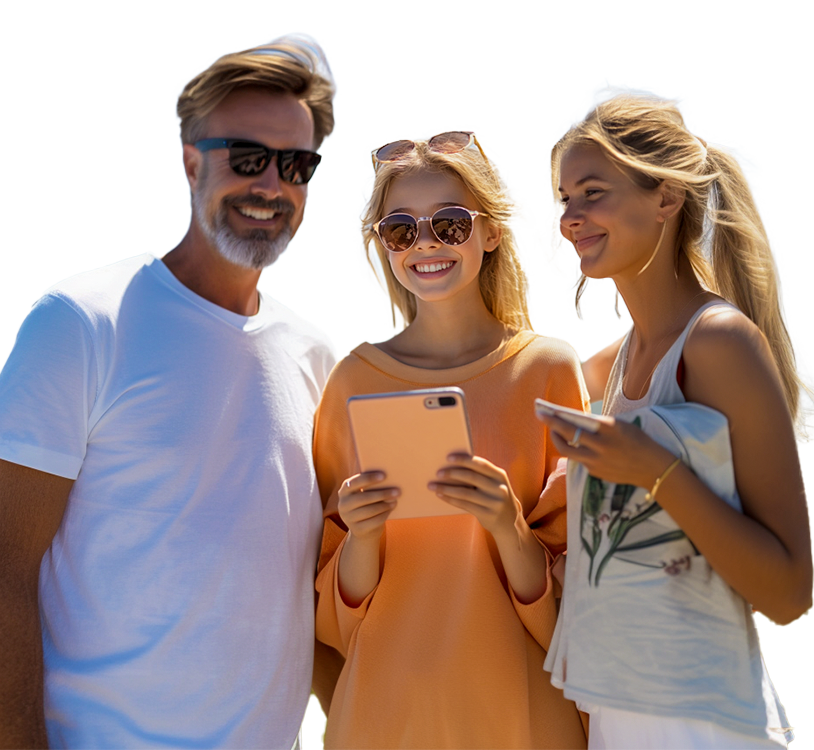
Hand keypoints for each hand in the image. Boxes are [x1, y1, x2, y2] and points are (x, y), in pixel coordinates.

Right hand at [337, 472, 398, 541]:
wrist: (363, 529)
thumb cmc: (367, 504)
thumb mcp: (365, 494)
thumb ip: (371, 486)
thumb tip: (389, 478)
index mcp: (344, 491)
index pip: (354, 482)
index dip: (368, 478)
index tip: (384, 475)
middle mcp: (343, 505)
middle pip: (363, 498)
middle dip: (382, 494)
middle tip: (397, 491)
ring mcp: (348, 519)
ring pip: (369, 510)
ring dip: (384, 505)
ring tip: (395, 500)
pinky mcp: (357, 530)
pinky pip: (373, 521)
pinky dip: (384, 514)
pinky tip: (391, 509)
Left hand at [429, 454, 523, 537]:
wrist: (509, 524)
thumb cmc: (495, 497)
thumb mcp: (495, 484)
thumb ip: (481, 475)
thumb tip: (454, 465)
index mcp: (500, 476)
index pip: (481, 464)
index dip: (464, 460)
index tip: (448, 457)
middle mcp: (499, 488)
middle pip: (471, 477)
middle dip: (452, 473)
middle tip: (438, 472)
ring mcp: (494, 503)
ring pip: (465, 493)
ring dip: (446, 488)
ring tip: (433, 485)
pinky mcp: (487, 515)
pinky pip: (464, 505)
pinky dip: (450, 499)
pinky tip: (440, 495)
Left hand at [535, 412, 676, 488]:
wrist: (653, 468)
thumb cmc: (638, 440)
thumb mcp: (619, 425)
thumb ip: (597, 423)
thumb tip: (572, 420)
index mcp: (607, 430)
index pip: (573, 424)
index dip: (554, 418)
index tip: (541, 410)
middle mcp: (599, 447)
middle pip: (566, 439)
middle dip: (551, 427)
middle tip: (542, 417)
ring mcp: (596, 463)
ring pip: (568, 451)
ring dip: (559, 440)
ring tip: (555, 432)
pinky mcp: (596, 474)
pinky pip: (581, 460)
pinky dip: (578, 451)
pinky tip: (578, 444)